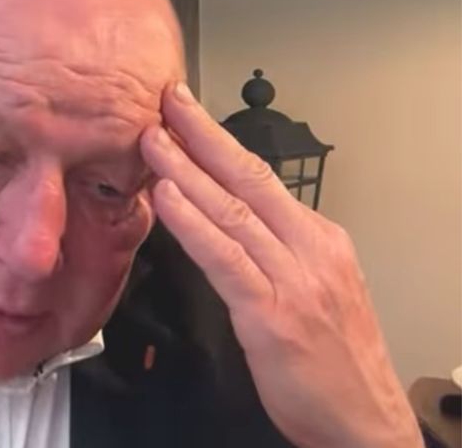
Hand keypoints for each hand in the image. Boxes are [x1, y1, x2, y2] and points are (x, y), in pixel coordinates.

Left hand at [140, 83, 421, 447]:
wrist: (363, 420)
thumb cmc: (333, 359)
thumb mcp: (313, 287)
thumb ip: (274, 250)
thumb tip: (228, 219)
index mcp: (319, 238)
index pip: (261, 178)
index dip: (219, 143)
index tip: (187, 115)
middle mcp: (310, 249)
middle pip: (249, 178)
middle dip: (202, 135)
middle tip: (167, 100)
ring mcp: (294, 279)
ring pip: (232, 211)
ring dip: (187, 171)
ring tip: (153, 140)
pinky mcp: (272, 315)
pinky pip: (225, 259)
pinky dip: (193, 224)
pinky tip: (167, 199)